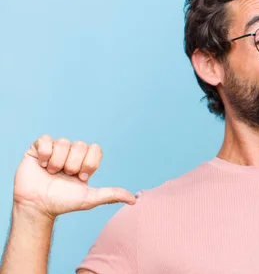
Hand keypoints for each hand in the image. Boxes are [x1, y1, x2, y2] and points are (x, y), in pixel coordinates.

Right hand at [13, 135, 135, 219]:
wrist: (37, 206)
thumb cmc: (63, 202)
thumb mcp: (90, 198)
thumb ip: (111, 195)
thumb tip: (134, 200)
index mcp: (84, 162)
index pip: (95, 149)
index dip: (89, 162)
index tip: (81, 177)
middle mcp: (70, 154)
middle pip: (80, 145)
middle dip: (73, 164)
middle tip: (65, 176)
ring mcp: (54, 150)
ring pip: (63, 142)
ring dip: (58, 161)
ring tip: (51, 173)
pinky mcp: (37, 149)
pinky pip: (45, 139)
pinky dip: (45, 153)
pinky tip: (41, 165)